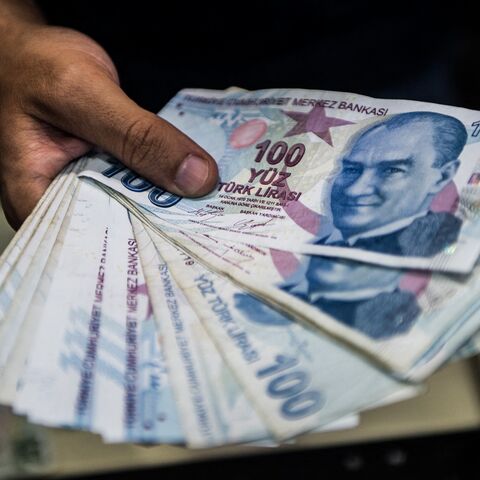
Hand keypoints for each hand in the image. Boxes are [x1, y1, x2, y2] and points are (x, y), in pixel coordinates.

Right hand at [0, 25, 217, 228]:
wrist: (32, 51)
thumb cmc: (34, 65)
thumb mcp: (82, 93)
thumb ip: (136, 135)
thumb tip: (197, 178)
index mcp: (36, 199)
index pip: (93, 246)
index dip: (141, 251)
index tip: (189, 246)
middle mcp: (63, 204)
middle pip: (119, 233)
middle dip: (164, 230)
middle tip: (214, 233)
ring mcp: (86, 190)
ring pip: (134, 210)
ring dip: (170, 207)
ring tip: (213, 215)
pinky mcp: (107, 174)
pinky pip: (139, 186)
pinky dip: (163, 183)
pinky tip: (194, 187)